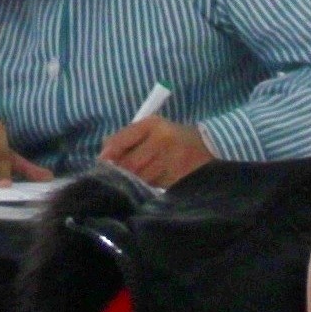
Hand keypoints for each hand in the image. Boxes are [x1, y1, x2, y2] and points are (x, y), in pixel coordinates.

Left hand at [97, 114, 216, 186]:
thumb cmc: (171, 136)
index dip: (108, 155)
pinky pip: (154, 186)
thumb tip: (102, 155)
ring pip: (141, 177)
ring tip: (129, 182)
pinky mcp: (179, 177)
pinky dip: (147, 187)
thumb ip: (126, 138)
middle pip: (130, 164)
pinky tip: (146, 185)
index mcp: (153, 124)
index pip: (122, 140)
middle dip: (118, 172)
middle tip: (111, 178)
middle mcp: (163, 140)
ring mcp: (173, 160)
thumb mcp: (151, 128)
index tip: (101, 163)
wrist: (208, 145)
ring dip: (132, 182)